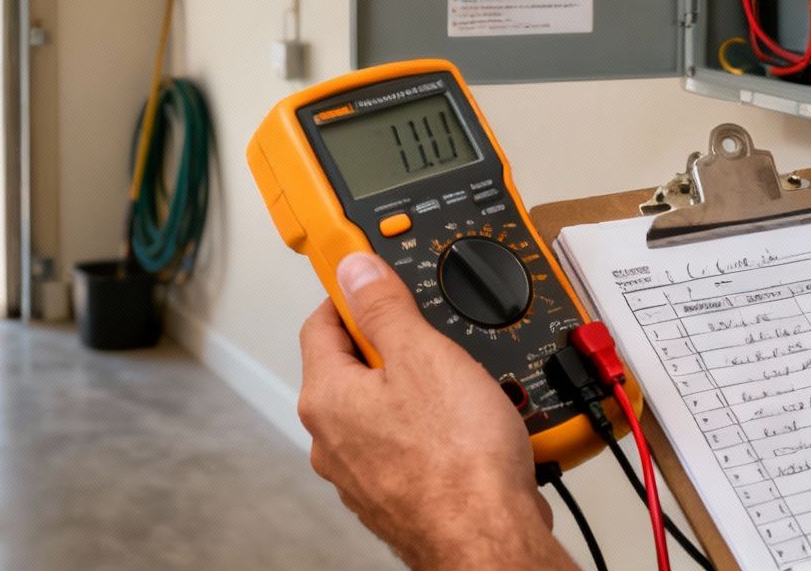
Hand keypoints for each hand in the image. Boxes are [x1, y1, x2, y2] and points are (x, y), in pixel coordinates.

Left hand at [298, 253, 568, 570]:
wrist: (489, 541)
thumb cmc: (458, 462)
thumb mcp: (424, 355)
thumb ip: (384, 306)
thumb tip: (354, 270)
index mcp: (326, 398)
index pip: (321, 322)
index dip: (352, 292)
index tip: (378, 279)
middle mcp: (332, 440)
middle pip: (355, 367)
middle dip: (396, 345)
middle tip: (437, 338)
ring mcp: (362, 474)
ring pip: (386, 410)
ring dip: (420, 391)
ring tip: (465, 389)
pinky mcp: (396, 497)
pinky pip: (411, 446)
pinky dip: (435, 432)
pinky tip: (470, 431)